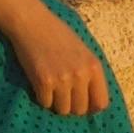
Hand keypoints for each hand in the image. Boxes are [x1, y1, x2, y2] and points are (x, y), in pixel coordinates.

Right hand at [6, 0, 110, 117]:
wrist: (32, 22)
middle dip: (71, 106)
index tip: (82, 104)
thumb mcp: (83, 52)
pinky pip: (45, 103)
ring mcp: (63, 79)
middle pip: (80, 110)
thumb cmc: (57, 35)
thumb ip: (89, 74)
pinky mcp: (44, 81)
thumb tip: (92, 103)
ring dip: (56, 103)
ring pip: (63, 110)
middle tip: (62, 94)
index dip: (91, 107)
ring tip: (51, 88)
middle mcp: (81, 74)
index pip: (101, 103)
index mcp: (94, 66)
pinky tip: (39, 82)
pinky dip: (41, 97)